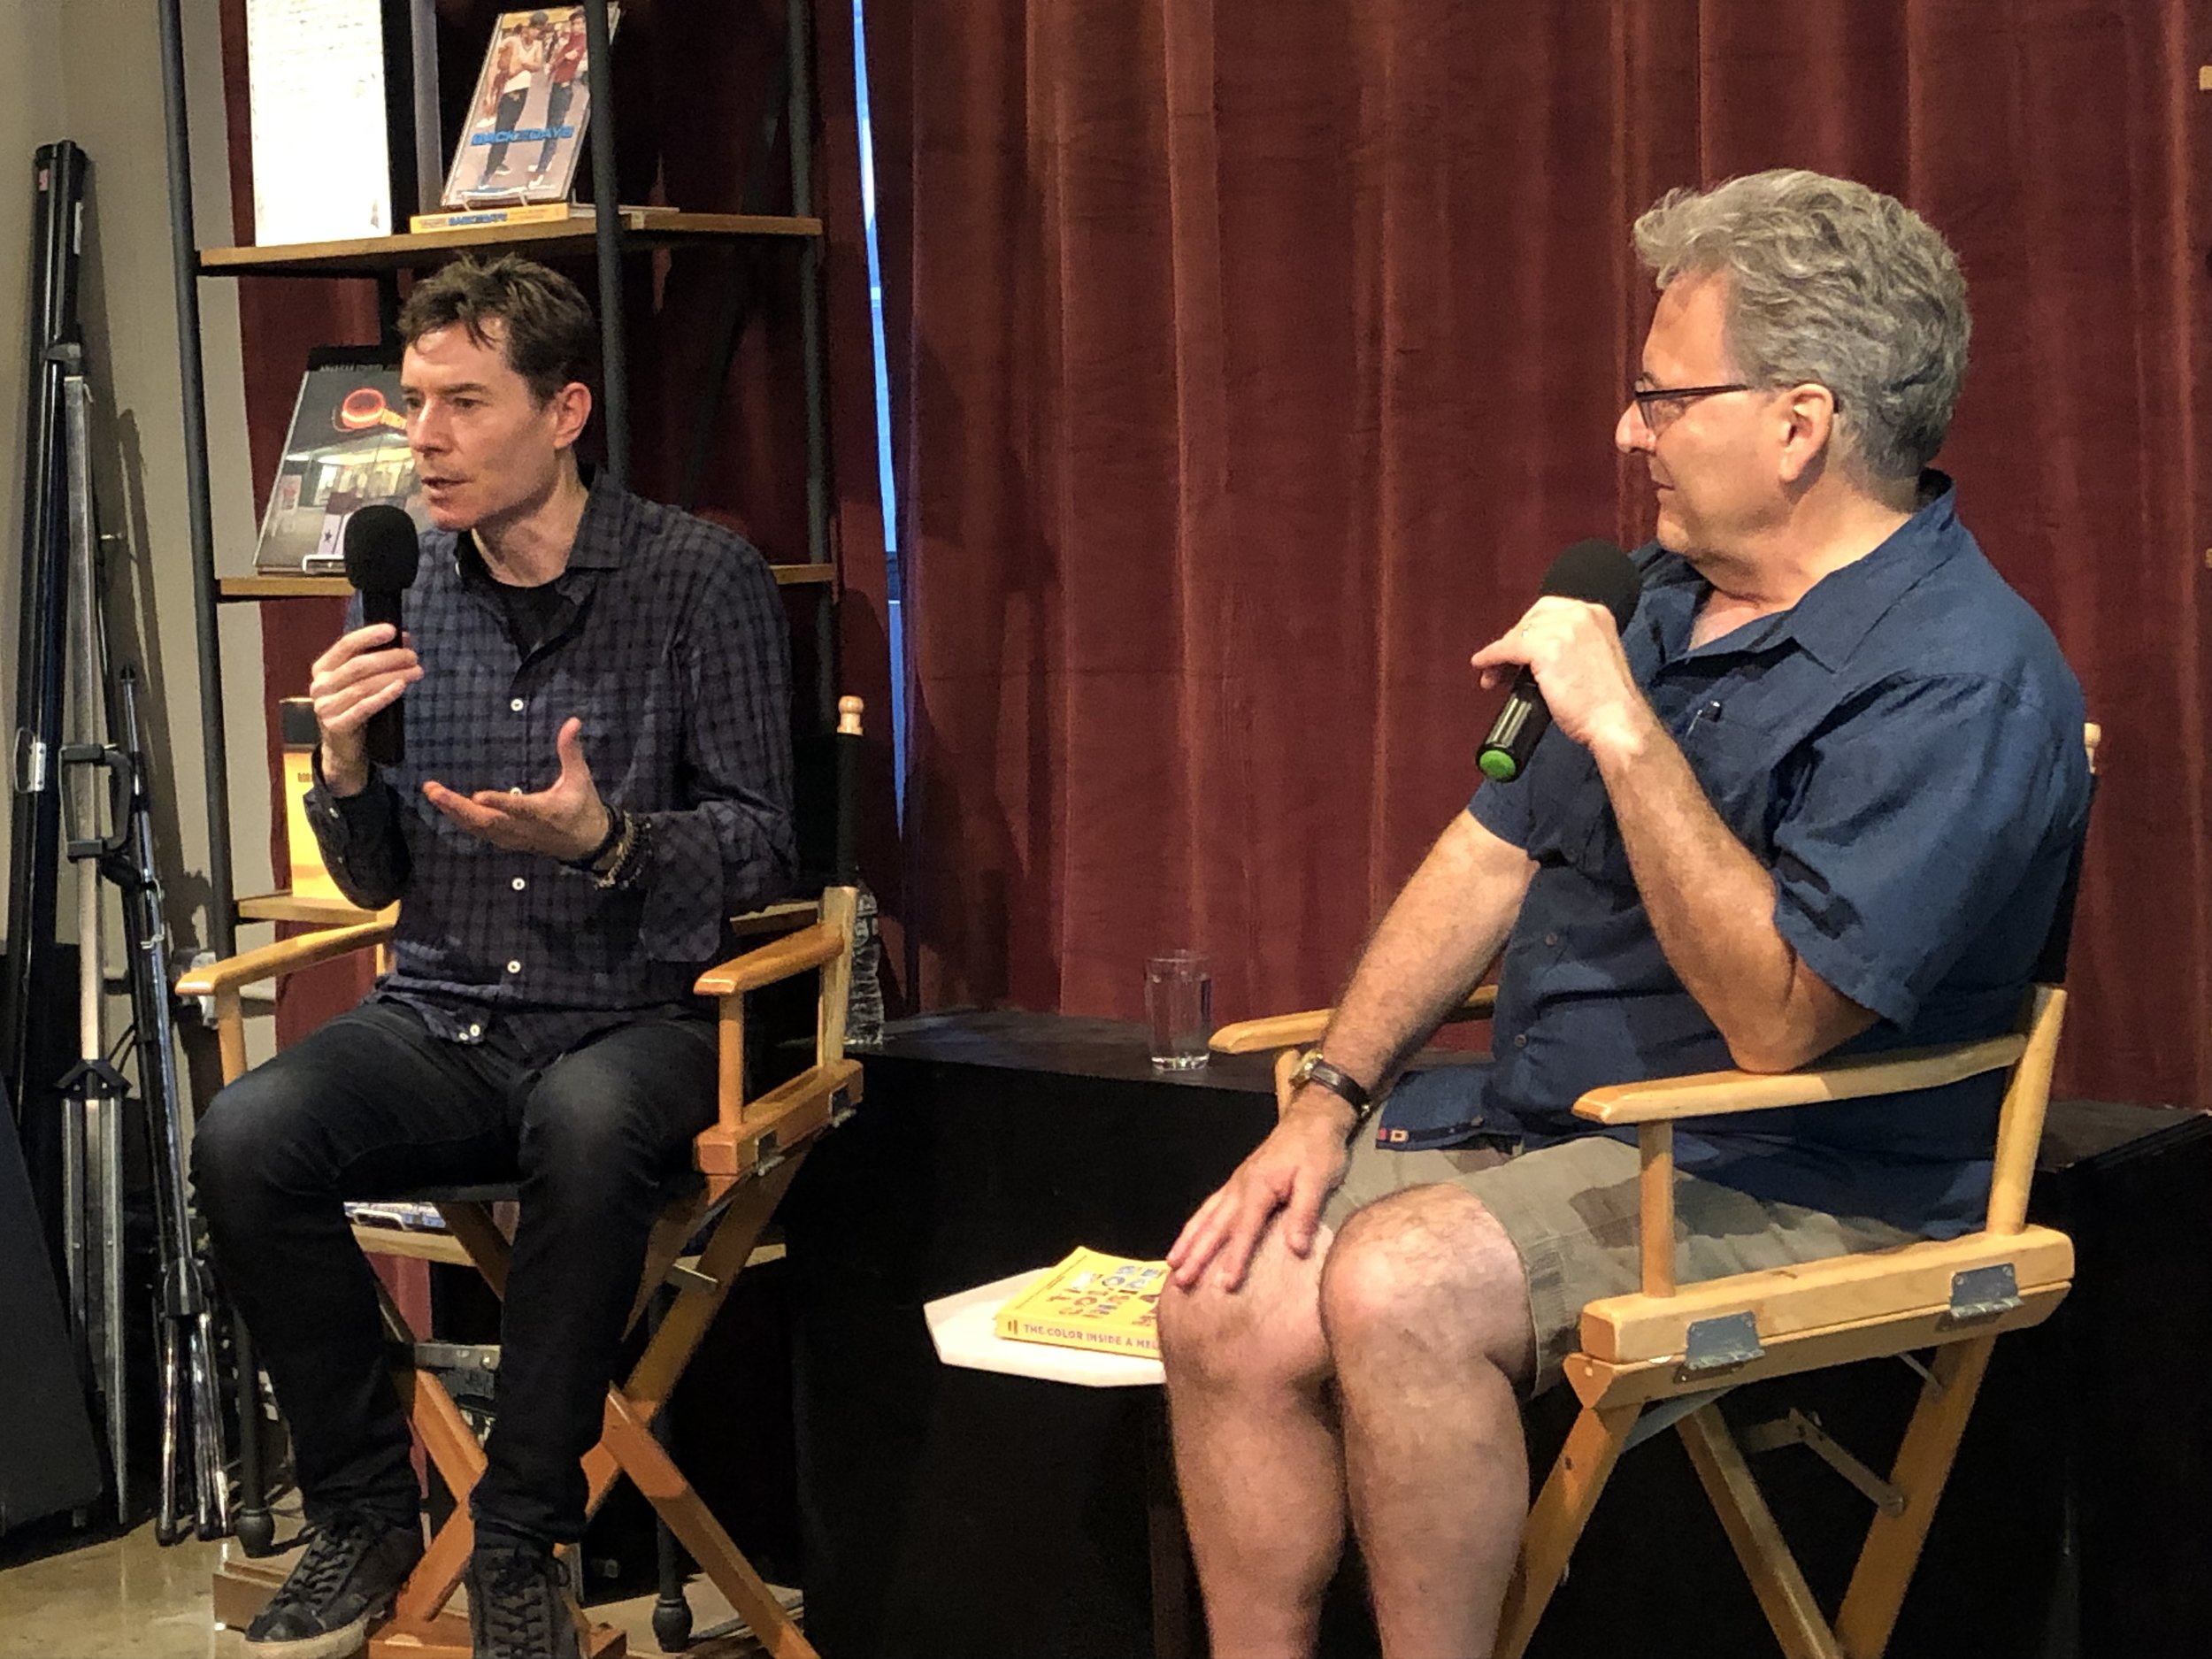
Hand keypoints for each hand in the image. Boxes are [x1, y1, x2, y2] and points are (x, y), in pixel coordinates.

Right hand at [310, 623, 422, 796]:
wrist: (344, 748)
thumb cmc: (355, 708)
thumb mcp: (363, 681)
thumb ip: (378, 658)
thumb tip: (405, 638)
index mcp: (323, 669)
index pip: (345, 646)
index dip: (368, 636)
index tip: (392, 631)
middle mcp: (320, 686)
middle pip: (357, 666)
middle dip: (389, 658)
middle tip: (413, 657)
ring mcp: (325, 707)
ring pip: (363, 686)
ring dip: (393, 676)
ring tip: (416, 671)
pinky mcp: (336, 726)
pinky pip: (363, 708)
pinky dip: (383, 696)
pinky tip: (400, 687)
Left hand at [421, 716, 612, 861]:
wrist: (587, 844)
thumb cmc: (583, 807)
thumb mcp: (581, 778)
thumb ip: (571, 751)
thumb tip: (573, 721)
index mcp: (544, 812)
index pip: (519, 808)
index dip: (499, 802)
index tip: (477, 795)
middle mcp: (524, 828)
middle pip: (486, 821)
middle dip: (457, 807)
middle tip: (433, 790)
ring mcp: (513, 837)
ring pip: (478, 828)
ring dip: (453, 812)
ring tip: (433, 792)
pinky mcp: (507, 841)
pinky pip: (479, 832)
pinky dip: (460, 820)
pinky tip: (445, 806)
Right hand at [1166, 1095, 1353, 1291]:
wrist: (1313, 1118)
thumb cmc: (1318, 1149)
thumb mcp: (1318, 1179)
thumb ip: (1305, 1213)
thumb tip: (1296, 1250)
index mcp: (1259, 1187)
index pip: (1244, 1229)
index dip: (1234, 1258)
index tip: (1224, 1285)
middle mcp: (1240, 1187)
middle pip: (1214, 1226)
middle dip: (1197, 1255)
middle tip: (1181, 1282)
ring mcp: (1236, 1184)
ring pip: (1206, 1217)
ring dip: (1188, 1242)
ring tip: (1172, 1265)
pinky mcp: (1238, 1183)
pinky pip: (1210, 1208)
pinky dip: (1195, 1225)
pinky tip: (1188, 1238)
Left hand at [1469, 595, 1650, 759]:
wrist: (1617, 721)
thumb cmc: (1608, 703)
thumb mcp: (1595, 659)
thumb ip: (1572, 648)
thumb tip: (1535, 656)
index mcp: (1596, 615)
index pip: (1550, 611)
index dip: (1528, 629)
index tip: (1517, 645)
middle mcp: (1581, 615)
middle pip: (1531, 619)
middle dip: (1513, 639)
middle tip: (1503, 663)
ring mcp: (1564, 630)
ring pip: (1518, 634)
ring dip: (1501, 653)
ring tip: (1494, 676)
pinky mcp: (1546, 649)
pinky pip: (1507, 649)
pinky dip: (1491, 658)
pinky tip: (1484, 667)